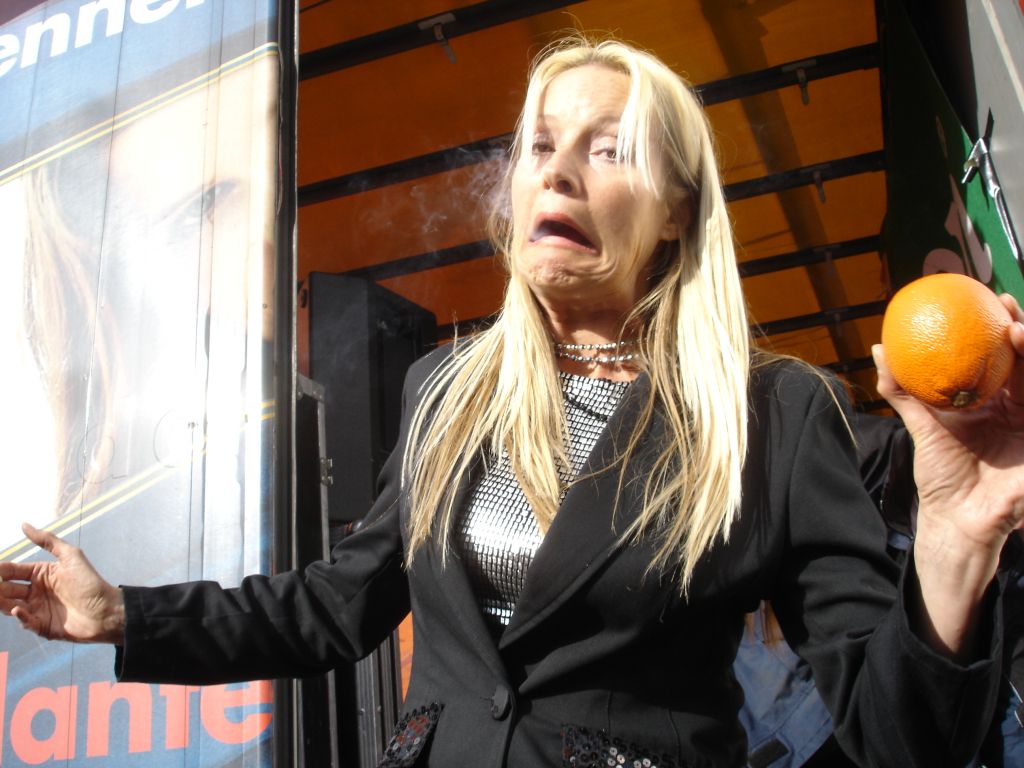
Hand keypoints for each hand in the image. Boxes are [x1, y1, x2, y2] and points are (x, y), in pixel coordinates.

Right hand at [0, 523, 124, 643]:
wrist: (106, 609)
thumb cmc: (90, 581)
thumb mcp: (70, 556)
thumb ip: (47, 540)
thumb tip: (23, 524)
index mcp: (41, 574)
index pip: (13, 571)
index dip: (0, 570)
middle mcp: (36, 592)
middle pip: (8, 589)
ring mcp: (38, 609)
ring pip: (11, 606)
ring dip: (2, 602)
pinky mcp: (42, 626)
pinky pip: (25, 621)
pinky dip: (19, 616)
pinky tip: (16, 610)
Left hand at [874, 293, 1023, 657]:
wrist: (959, 520)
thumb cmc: (941, 475)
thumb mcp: (921, 427)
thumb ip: (902, 391)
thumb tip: (878, 349)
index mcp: (991, 399)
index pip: (1000, 353)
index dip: (999, 323)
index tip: (987, 298)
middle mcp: (1017, 406)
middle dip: (1021, 327)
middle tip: (1005, 307)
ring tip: (1017, 332)